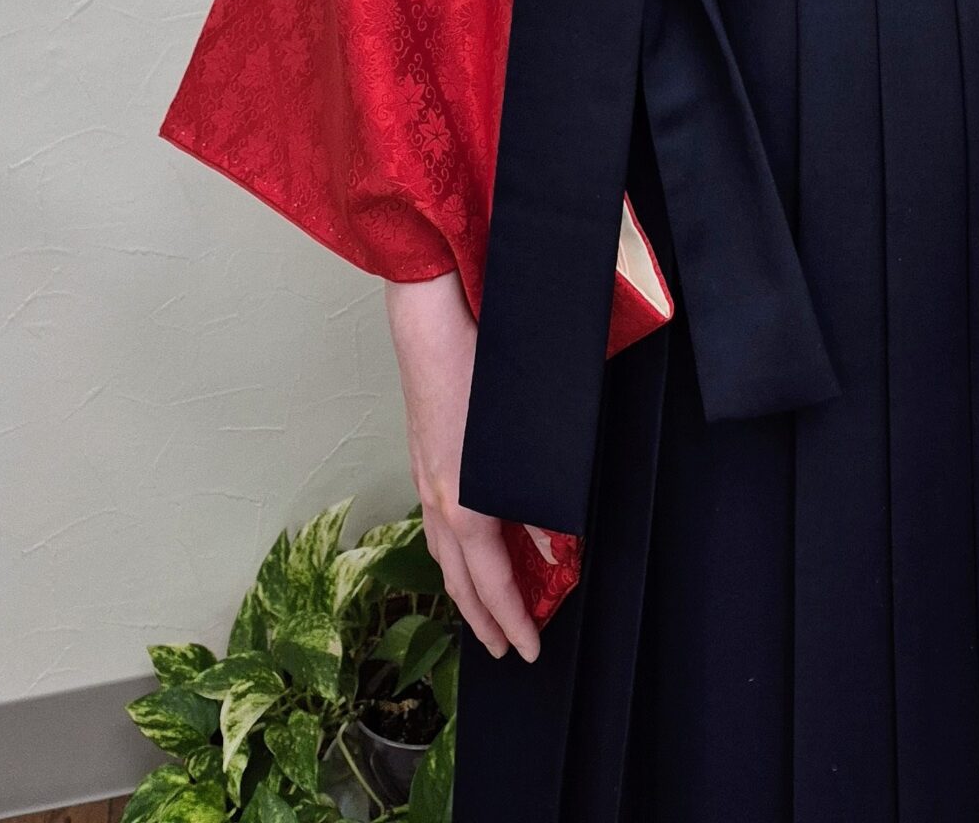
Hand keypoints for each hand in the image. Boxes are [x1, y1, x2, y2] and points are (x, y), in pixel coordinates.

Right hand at [384, 271, 556, 662]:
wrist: (431, 328)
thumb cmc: (482, 373)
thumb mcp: (525, 440)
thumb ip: (539, 498)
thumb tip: (553, 546)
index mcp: (465, 506)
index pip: (492, 584)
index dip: (514, 621)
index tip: (531, 649)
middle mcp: (441, 503)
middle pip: (460, 582)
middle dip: (485, 621)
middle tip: (510, 649)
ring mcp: (427, 482)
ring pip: (445, 556)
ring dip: (467, 592)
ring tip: (487, 612)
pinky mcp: (425, 461)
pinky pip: (439, 526)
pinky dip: (455, 554)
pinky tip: (468, 547)